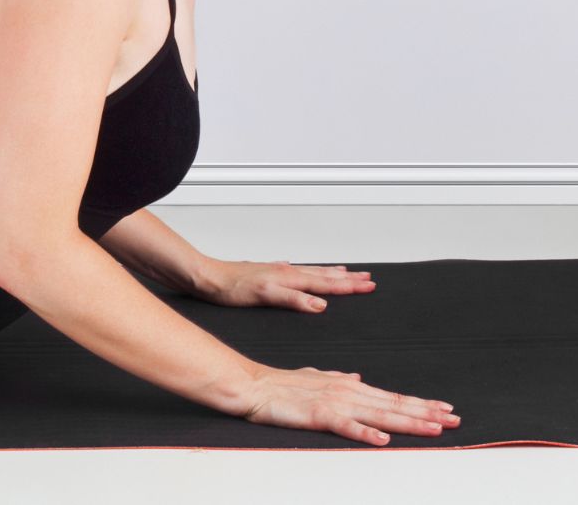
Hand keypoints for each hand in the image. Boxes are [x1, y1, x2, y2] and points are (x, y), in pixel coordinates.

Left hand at [198, 259, 373, 311]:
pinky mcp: (269, 276)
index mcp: (290, 278)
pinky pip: (300, 273)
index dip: (350, 286)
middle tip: (369, 279)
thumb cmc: (231, 288)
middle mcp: (287, 272)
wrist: (207, 278)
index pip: (327, 283)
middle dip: (349, 278)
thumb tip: (321, 304)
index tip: (370, 286)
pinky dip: (313, 274)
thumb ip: (294, 299)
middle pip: (326, 275)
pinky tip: (310, 274)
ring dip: (334, 274)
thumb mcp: (265, 296)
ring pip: (314, 272)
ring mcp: (279, 273)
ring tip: (349, 273)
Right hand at [232, 364, 459, 445]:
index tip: (445, 408)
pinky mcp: (319, 416)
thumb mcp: (316, 377)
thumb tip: (360, 379)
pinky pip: (347, 427)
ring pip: (380, 416)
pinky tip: (384, 441)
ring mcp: (335, 403)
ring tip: (435, 428)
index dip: (421, 403)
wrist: (254, 386)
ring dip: (409, 423)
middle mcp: (348, 392)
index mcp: (349, 385)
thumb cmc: (281, 384)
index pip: (393, 397)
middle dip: (427, 413)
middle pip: (395, 405)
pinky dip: (366, 434)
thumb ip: (339, 379)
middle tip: (455, 419)